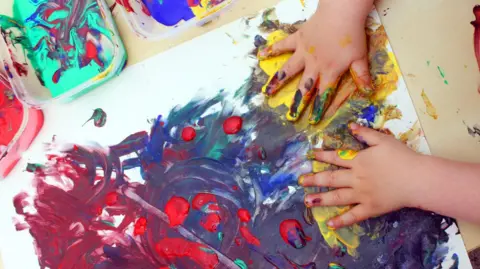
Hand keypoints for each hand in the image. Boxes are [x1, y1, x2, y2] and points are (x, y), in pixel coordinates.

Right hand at [258, 0, 373, 123]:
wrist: (341, 14)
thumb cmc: (352, 35)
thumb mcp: (360, 57)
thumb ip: (362, 76)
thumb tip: (369, 92)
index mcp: (329, 71)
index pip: (323, 94)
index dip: (318, 108)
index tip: (313, 121)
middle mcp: (313, 65)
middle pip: (304, 87)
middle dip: (297, 103)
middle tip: (289, 116)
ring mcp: (303, 52)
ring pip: (288, 70)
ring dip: (277, 82)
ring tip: (266, 93)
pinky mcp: (297, 39)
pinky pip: (282, 45)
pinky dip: (271, 49)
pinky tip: (260, 55)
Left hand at [299, 123, 426, 227]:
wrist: (417, 179)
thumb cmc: (402, 157)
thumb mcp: (383, 140)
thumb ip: (366, 133)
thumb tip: (350, 125)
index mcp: (358, 161)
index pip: (335, 157)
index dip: (322, 156)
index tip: (310, 156)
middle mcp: (356, 178)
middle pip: (330, 179)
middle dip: (314, 179)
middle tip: (300, 181)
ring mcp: (361, 195)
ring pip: (337, 197)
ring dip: (321, 199)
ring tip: (307, 201)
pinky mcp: (370, 208)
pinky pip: (353, 216)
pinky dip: (342, 220)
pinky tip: (330, 224)